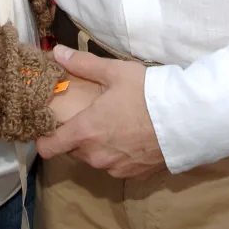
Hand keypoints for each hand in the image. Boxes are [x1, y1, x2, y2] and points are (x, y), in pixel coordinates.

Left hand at [37, 45, 166, 178]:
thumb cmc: (146, 94)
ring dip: (95, 144)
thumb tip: (56, 52)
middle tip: (83, 114)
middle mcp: (96, 156)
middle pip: (71, 150)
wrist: (185, 120)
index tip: (47, 124)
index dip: (43, 137)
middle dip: (73, 134)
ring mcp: (115, 168)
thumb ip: (82, 64)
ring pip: (93, 158)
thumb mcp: (114, 72)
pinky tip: (126, 135)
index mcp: (86, 132)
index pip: (49, 147)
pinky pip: (113, 165)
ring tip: (108, 123)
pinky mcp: (133, 175)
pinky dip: (114, 153)